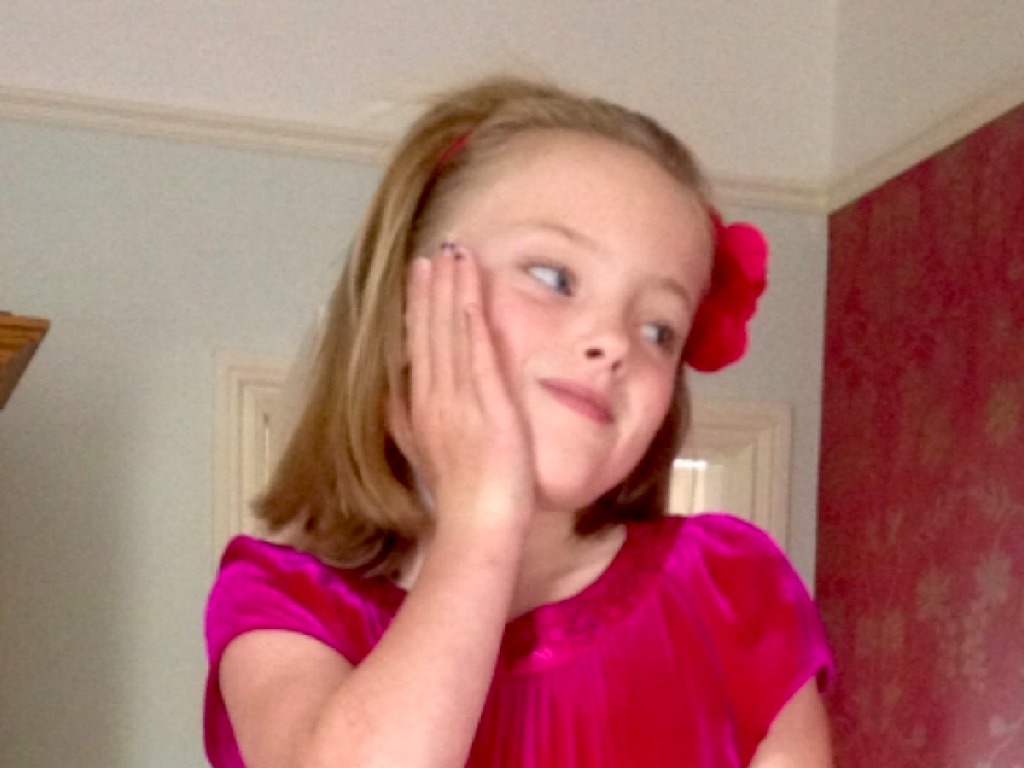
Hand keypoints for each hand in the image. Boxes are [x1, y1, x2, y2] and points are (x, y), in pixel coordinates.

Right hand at [404, 242, 534, 539]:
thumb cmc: (461, 499)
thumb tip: (394, 401)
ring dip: (452, 291)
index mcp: (421, 409)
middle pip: (429, 332)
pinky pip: (477, 352)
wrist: (477, 526)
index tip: (419, 277)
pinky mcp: (489, 405)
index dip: (418, 309)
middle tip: (433, 252)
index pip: (418, 347)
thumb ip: (408, 426)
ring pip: (451, 333)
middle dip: (431, 289)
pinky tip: (472, 291)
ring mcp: (460, 400)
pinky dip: (472, 318)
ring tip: (453, 255)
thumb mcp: (423, 457)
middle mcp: (435, 398)